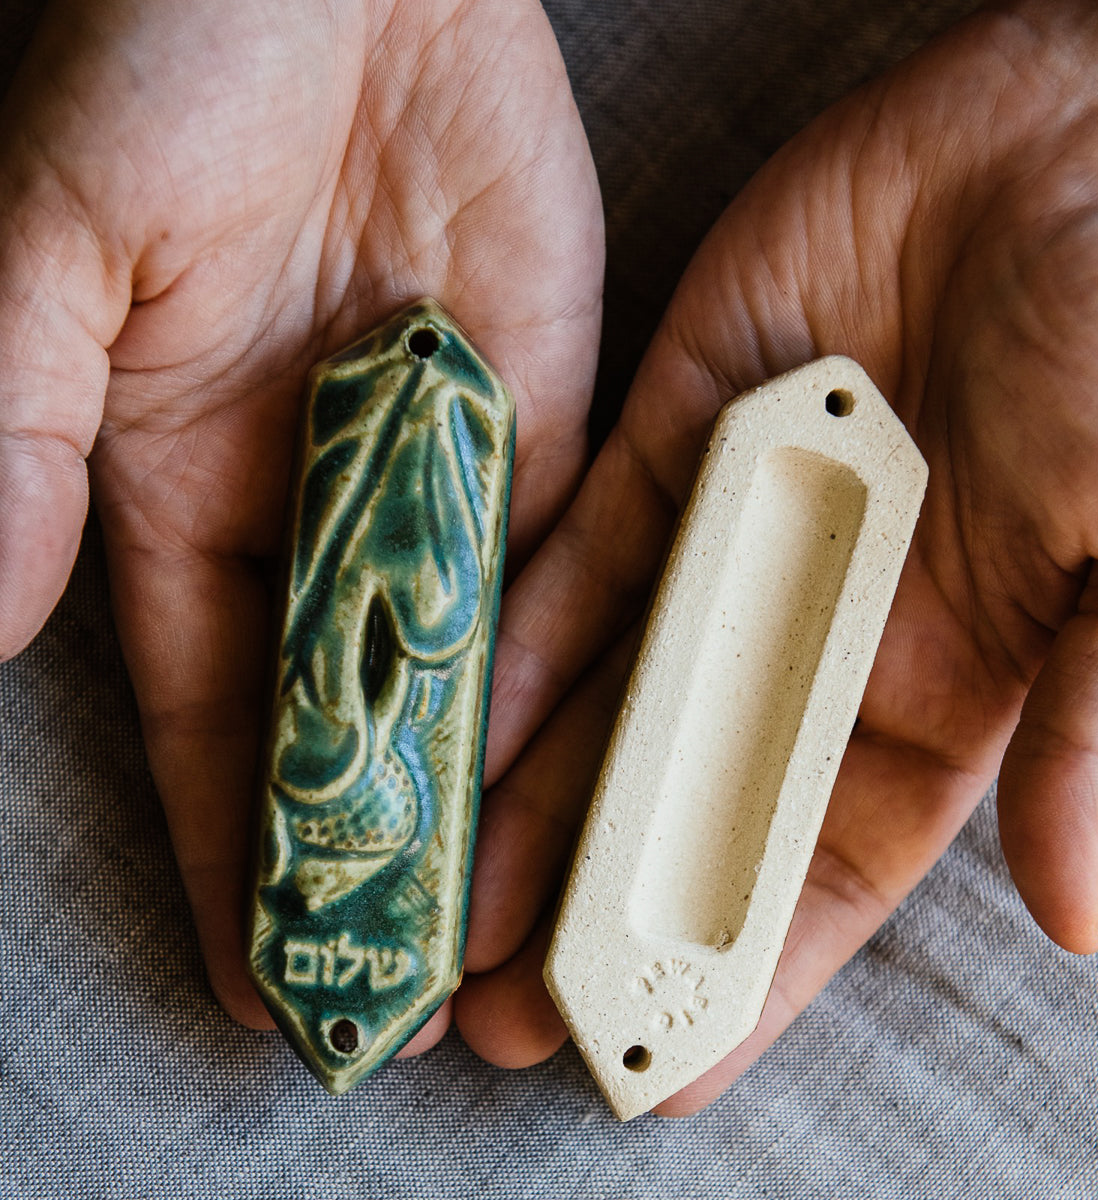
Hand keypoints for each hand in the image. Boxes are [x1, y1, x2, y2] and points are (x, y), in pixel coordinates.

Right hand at [0, 0, 602, 1039]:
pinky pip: (547, 559)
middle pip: (339, 713)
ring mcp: (433, 461)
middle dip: (365, 848)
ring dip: (468, 788)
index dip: (230, 836)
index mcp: (182, 481)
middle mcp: (314, 495)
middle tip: (401, 986)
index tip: (263, 962)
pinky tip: (572, 764)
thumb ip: (15, 436)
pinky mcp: (536, 410)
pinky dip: (552, 662)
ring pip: (450, 661)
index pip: (204, 708)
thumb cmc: (169, 61)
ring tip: (499, 920)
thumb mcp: (52, 248)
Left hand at [457, 0, 1097, 1108]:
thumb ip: (1097, 732)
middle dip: (598, 911)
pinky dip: (523, 638)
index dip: (745, 969)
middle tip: (503, 1017)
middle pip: (686, 803)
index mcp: (946, 684)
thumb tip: (1067, 913)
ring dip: (533, 798)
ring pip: (614, 697)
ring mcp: (742, 532)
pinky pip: (584, 557)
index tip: (657, 1062)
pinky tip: (459, 719)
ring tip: (451, 905)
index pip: (821, 865)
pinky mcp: (681, 431)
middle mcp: (824, 626)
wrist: (1091, 132)